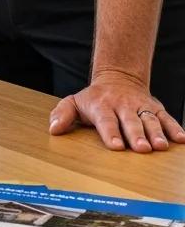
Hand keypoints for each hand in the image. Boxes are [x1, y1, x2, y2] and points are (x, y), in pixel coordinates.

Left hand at [48, 71, 184, 151]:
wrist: (118, 78)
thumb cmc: (94, 98)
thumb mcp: (74, 102)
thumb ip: (63, 114)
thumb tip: (53, 129)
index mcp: (102, 106)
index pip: (106, 120)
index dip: (110, 133)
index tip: (116, 146)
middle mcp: (122, 106)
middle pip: (130, 122)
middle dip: (136, 135)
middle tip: (142, 148)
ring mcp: (140, 107)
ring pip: (149, 121)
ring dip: (156, 133)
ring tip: (160, 146)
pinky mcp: (156, 109)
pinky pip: (166, 118)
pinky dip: (174, 128)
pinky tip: (181, 139)